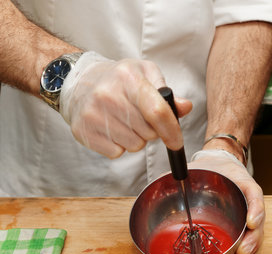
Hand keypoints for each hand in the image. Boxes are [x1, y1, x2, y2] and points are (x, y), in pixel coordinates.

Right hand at [59, 51, 191, 157]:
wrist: (78, 81)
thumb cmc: (118, 79)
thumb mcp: (145, 74)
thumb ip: (167, 93)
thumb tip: (185, 107)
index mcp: (128, 78)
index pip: (157, 112)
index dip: (172, 131)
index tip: (177, 142)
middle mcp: (108, 95)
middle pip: (148, 133)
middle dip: (151, 131)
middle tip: (140, 117)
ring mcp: (93, 114)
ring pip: (134, 146)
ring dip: (136, 138)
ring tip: (124, 121)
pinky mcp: (83, 131)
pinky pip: (116, 152)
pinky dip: (119, 145)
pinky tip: (112, 128)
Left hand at [190, 150, 264, 253]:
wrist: (219, 165)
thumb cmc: (210, 168)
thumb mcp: (198, 166)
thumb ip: (183, 174)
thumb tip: (161, 182)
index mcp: (241, 181)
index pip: (254, 194)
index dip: (255, 209)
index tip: (251, 222)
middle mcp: (248, 198)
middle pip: (258, 218)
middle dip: (252, 237)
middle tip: (242, 250)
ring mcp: (247, 211)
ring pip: (255, 231)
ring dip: (249, 246)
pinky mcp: (241, 222)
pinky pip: (247, 236)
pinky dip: (243, 248)